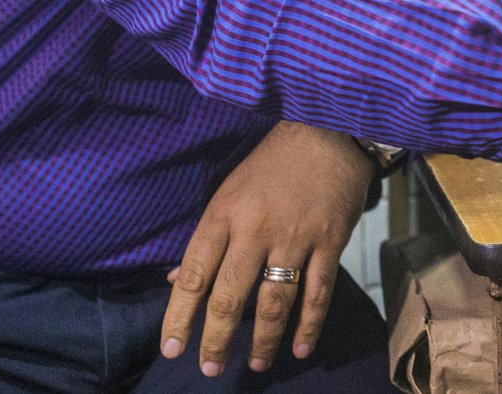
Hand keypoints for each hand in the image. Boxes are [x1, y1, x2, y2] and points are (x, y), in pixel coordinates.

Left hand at [159, 121, 375, 375]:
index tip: (171, 349)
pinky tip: (300, 348)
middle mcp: (256, 230)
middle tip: (208, 367)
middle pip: (229, 296)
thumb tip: (178, 280)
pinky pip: (318, 292)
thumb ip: (207, 237)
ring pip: (273, 301)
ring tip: (255, 364)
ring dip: (262, 339)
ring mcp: (294, 238)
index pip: (195, 275)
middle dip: (216, 338)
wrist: (329, 133)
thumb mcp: (228, 191)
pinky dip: (309, 325)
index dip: (179, 316)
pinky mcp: (329, 241)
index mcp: (224, 215)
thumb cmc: (272, 163)